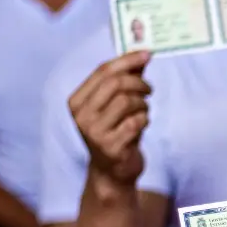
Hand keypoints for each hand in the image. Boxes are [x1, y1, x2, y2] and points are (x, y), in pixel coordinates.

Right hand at [69, 51, 151, 186]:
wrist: (112, 172)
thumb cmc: (116, 132)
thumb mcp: (116, 105)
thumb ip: (126, 80)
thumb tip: (142, 55)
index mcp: (77, 101)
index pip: (102, 71)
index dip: (127, 60)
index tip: (147, 54)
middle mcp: (82, 116)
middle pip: (115, 84)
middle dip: (138, 82)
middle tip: (149, 89)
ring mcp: (95, 133)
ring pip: (126, 101)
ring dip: (142, 103)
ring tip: (144, 110)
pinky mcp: (111, 147)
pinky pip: (136, 122)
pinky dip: (144, 120)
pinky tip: (141, 125)